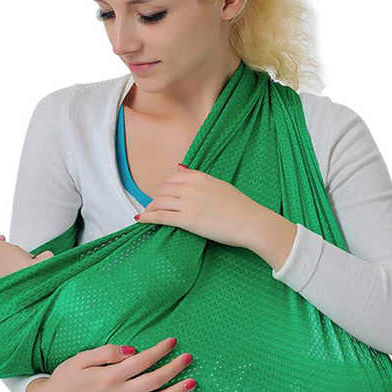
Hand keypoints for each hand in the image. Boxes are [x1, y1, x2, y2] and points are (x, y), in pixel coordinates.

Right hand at [29, 338, 196, 391]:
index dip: (159, 351)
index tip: (172, 341)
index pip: (142, 361)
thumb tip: (132, 351)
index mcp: (110, 376)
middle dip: (173, 368)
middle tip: (189, 357)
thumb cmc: (67, 377)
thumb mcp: (81, 358)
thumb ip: (107, 352)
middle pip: (153, 381)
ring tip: (192, 383)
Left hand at [134, 163, 262, 248]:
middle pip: (163, 190)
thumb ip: (199, 178)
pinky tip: (140, 219)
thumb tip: (181, 168)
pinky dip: (148, 217)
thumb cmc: (241, 207)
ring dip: (150, 208)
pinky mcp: (187, 220)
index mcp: (201, 178)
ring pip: (160, 202)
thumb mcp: (220, 185)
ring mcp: (188, 203)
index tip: (162, 194)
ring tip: (147, 214)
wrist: (251, 222)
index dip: (164, 187)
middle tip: (153, 206)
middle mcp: (192, 188)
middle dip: (156, 198)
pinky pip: (161, 216)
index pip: (173, 178)